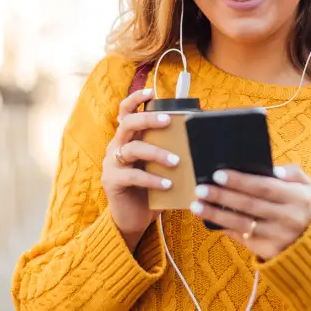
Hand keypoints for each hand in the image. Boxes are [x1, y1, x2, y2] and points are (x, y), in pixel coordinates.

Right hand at [101, 87, 179, 251]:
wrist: (133, 219)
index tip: (151, 92)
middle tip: (168, 121)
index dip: (135, 99)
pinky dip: (152, 178)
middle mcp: (116, 146)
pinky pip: (133, 175)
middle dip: (148, 119)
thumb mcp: (159, 166)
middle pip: (128, 124)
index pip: (125, 112)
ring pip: (132, 148)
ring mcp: (111, 163)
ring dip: (156, 152)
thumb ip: (169, 150)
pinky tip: (167, 183)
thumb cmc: (151, 188)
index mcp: (127, 138)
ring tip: (176, 161)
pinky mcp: (112, 181)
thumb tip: (199, 138)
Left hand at [189, 164, 310, 260]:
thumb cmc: (305, 208)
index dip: (240, 181)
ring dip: (216, 214)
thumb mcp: (309, 187)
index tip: (218, 174)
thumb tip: (273, 170)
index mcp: (298, 198)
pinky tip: (210, 220)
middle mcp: (288, 219)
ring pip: (241, 224)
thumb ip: (293, 173)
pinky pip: (243, 237)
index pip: (264, 187)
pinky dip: (225, 227)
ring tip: (196, 205)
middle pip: (249, 205)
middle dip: (222, 196)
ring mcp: (278, 237)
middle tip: (200, 188)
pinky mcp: (268, 252)